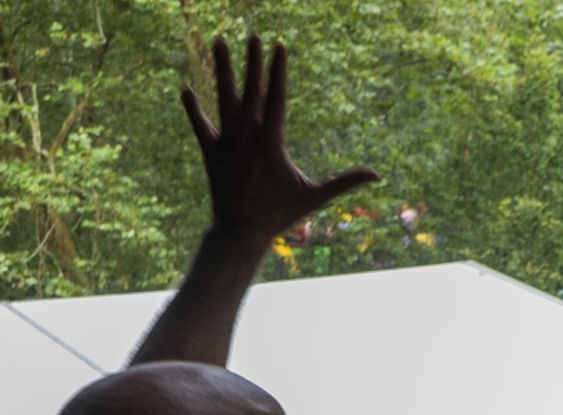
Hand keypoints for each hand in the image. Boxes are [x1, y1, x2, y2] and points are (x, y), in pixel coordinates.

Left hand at [181, 37, 377, 252]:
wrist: (240, 232)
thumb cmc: (279, 215)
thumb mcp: (314, 197)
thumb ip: (344, 182)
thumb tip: (377, 176)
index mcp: (271, 142)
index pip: (276, 98)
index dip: (278, 71)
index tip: (279, 46)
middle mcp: (246, 136)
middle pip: (250, 90)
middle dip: (253, 62)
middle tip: (253, 35)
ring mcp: (226, 142)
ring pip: (223, 97)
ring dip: (222, 69)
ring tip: (218, 42)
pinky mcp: (210, 151)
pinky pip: (200, 124)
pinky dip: (192, 107)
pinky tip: (185, 88)